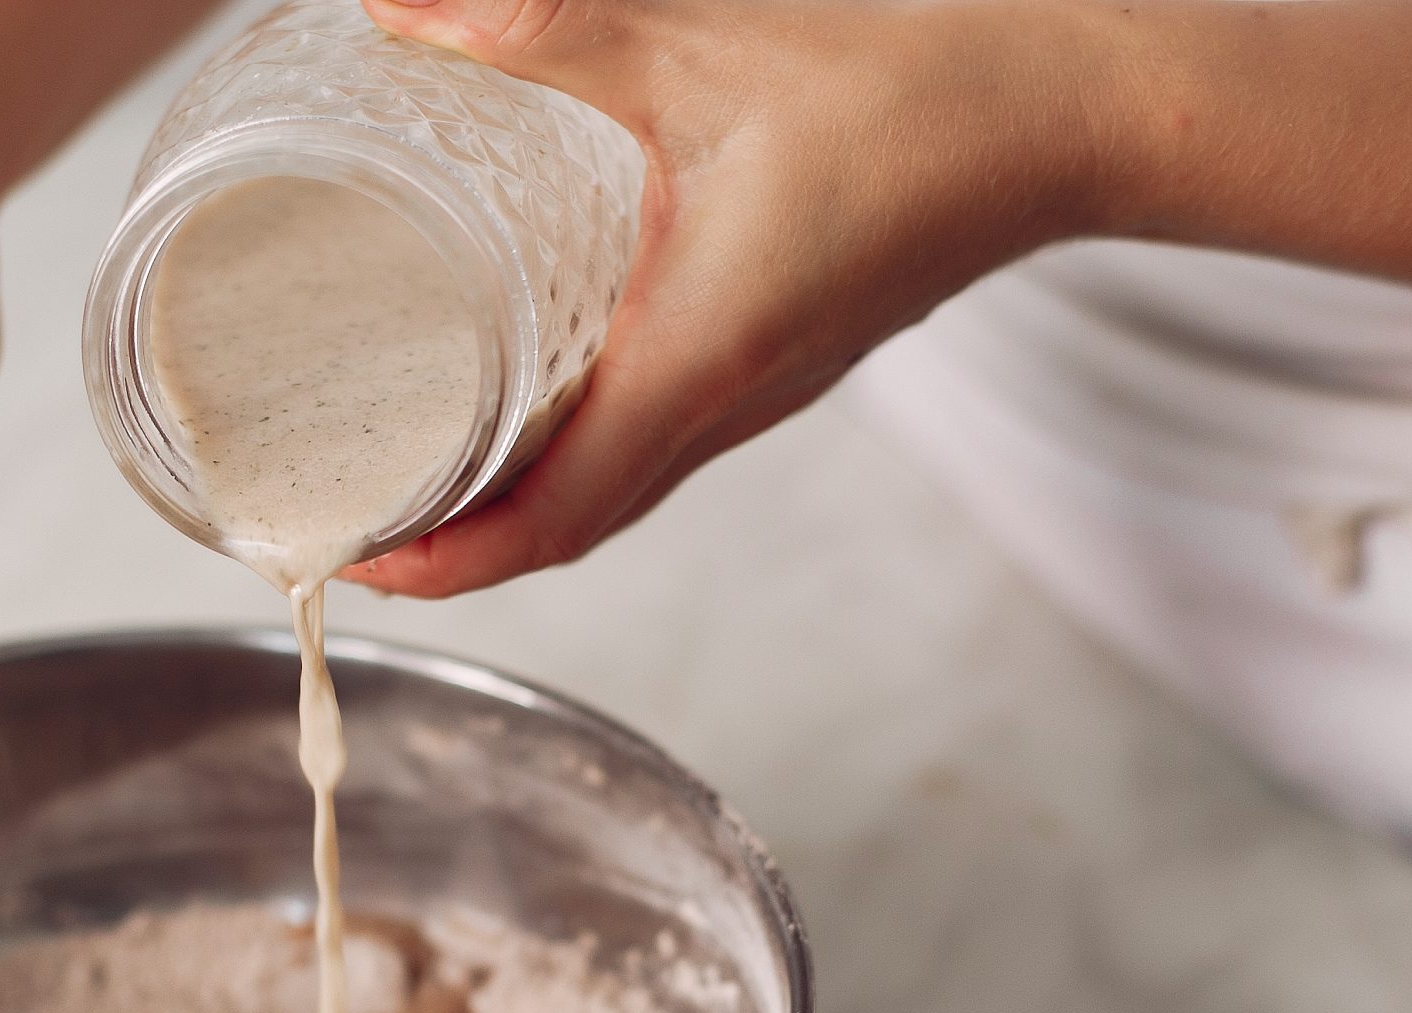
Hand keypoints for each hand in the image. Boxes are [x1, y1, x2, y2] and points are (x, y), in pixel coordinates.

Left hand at [348, 0, 1111, 596]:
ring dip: (512, 513)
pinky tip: (524, 413)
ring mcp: (758, 398)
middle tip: (351, 518)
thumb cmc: (906, 89)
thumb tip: (393, 7)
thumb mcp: (700, 46)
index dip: (450, 560)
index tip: (358, 556)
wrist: (1060, 116)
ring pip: (613, 498)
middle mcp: (728, 403)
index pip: (557, 515)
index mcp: (703, 354)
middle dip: (455, 549)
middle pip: (570, 530)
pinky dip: (572, 463)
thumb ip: (543, 24)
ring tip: (414, 481)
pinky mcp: (775, 367)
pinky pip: (653, 449)